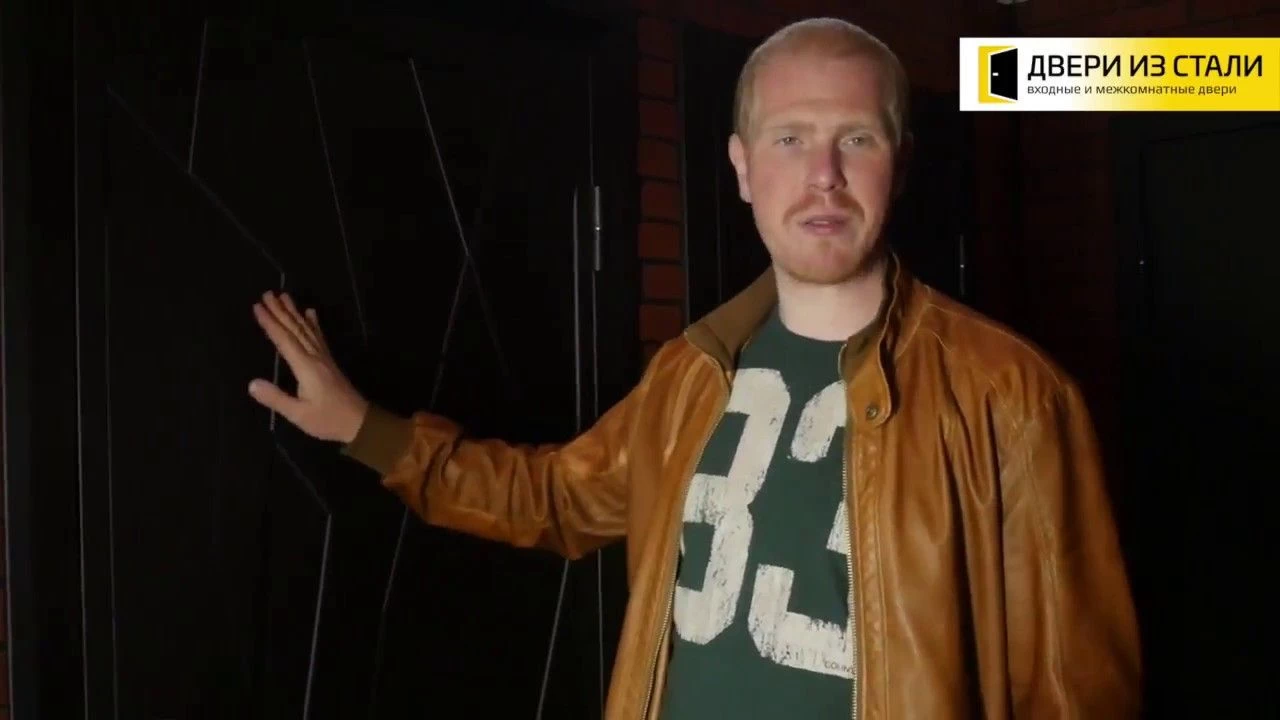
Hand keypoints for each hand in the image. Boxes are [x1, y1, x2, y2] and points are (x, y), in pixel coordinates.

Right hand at [248, 291, 368, 443]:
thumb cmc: (328, 420)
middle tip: (267, 293)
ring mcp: (324, 358)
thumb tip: (251, 384)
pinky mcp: (329, 362)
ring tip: (284, 296)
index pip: (284, 340)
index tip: (257, 307)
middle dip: (280, 311)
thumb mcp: (299, 414)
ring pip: (307, 330)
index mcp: (306, 367)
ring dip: (294, 312)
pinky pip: (319, 337)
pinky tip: (311, 313)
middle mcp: (315, 357)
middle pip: (295, 329)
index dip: (270, 323)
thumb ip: (276, 398)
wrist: (360, 422)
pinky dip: (313, 323)